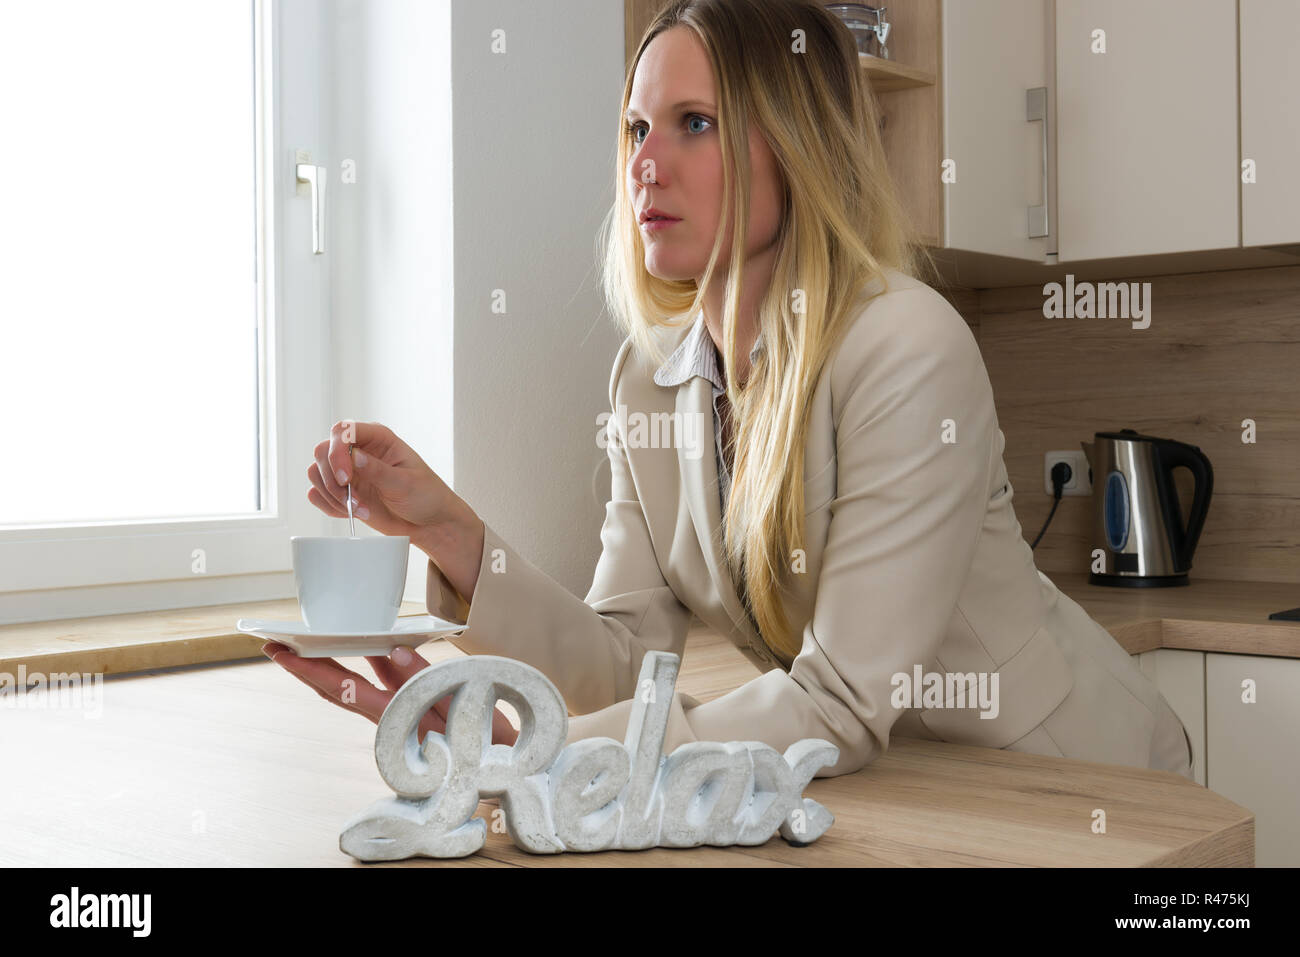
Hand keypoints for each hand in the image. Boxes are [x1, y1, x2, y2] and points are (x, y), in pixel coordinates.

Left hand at [262, 642, 519, 745]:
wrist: (501, 766)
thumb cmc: (480, 739)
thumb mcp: (456, 704)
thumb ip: (423, 677)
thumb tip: (392, 649)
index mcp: (392, 715)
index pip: (342, 688)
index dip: (309, 670)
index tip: (281, 652)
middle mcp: (387, 714)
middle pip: (337, 688)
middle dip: (306, 666)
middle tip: (277, 643)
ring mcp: (396, 711)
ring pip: (355, 686)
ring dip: (331, 664)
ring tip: (310, 640)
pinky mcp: (409, 708)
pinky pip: (381, 683)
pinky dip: (369, 662)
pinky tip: (368, 645)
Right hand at [307, 420, 467, 541]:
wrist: (428, 523)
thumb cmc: (426, 496)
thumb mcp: (406, 484)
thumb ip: (379, 471)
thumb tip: (354, 456)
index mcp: (378, 438)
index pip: (343, 431)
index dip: (337, 452)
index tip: (345, 479)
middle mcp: (359, 450)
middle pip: (322, 451)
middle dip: (331, 479)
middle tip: (353, 501)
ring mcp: (349, 471)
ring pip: (316, 473)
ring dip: (332, 496)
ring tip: (360, 511)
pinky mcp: (343, 491)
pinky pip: (318, 494)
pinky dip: (329, 506)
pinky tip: (352, 514)